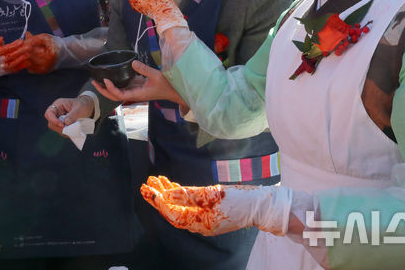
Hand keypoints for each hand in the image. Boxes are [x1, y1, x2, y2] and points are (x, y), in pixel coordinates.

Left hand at [0, 32, 58, 73]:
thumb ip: (34, 38)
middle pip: (26, 59)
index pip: (29, 49)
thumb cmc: (54, 43)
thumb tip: (24, 35)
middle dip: (14, 58)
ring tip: (7, 62)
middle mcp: (46, 62)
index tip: (10, 48)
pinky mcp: (42, 71)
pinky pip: (30, 69)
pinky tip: (17, 63)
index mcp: (48, 52)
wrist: (64, 54)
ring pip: (27, 65)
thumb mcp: (45, 37)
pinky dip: (23, 66)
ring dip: (17, 63)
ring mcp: (44, 68)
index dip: (18, 49)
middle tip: (4, 59)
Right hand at [0, 34, 29, 73]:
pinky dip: (20, 67)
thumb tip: (1, 40)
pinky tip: (26, 62)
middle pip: (8, 57)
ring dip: (20, 60)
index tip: (21, 41)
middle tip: (28, 47)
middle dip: (19, 52)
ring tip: (28, 54)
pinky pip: (12, 70)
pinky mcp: (3, 73)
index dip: (13, 46)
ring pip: (11, 65)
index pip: (3, 49)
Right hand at [44, 95, 93, 134]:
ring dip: (64, 131)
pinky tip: (73, 131)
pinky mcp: (63, 125)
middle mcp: (56, 112)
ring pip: (56, 129)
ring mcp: (59, 119)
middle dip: (59, 128)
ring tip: (73, 130)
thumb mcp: (80, 108)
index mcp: (58, 105)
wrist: (88, 107)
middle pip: (51, 123)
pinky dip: (67, 133)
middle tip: (69, 130)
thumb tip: (66, 123)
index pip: (49, 113)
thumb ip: (73, 115)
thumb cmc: (83, 105)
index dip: (53, 120)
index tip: (62, 125)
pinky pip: (61, 131)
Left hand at [93, 60, 186, 106]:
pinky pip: (123, 87)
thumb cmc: (167, 85)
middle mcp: (134, 94)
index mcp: (137, 94)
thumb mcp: (156, 75)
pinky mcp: (137, 87)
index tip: (106, 80)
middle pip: (115, 96)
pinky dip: (115, 83)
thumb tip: (133, 63)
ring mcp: (135, 91)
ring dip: (107, 88)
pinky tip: (110, 77)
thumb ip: (144, 69)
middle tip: (93, 82)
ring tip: (97, 80)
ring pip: (117, 92)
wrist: (174, 91)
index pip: (120, 95)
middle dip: (103, 91)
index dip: (111, 89)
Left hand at [140, 175, 290, 236]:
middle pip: (172, 211)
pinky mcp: (207, 211)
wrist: (259, 205)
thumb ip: (188, 195)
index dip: (159, 202)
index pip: (172, 214)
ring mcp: (203, 218)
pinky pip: (188, 204)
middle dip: (158, 198)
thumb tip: (167, 196)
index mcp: (199, 223)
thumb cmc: (239, 200)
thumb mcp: (211, 195)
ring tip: (155, 180)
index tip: (149, 189)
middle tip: (145, 184)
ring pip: (179, 206)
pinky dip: (178, 194)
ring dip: (166, 193)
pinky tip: (170, 185)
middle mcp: (198, 223)